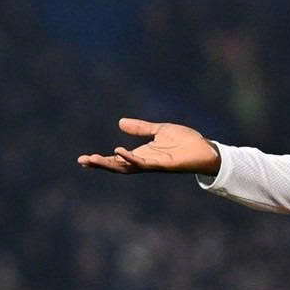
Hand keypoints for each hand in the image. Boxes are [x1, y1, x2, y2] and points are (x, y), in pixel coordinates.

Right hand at [76, 118, 221, 174]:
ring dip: (110, 163)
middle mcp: (145, 162)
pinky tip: (118, 151)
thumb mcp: (159, 130)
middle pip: (117, 166)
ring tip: (93, 158)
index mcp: (143, 155)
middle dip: (99, 164)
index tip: (83, 159)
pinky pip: (143, 163)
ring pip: (127, 167)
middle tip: (82, 161)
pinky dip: (130, 158)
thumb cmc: (186, 142)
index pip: (117, 160)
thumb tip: (120, 122)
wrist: (206, 150)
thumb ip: (141, 128)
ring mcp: (153, 164)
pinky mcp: (163, 164)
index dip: (101, 160)